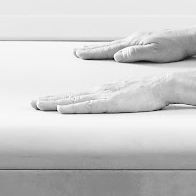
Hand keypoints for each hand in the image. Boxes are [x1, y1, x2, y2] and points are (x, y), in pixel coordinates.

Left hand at [34, 77, 172, 113]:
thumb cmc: (148, 94)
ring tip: (39, 104)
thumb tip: (108, 107)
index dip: (61, 99)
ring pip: (74, 100)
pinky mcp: (110, 103)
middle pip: (71, 96)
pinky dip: (72, 107)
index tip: (46, 101)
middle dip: (50, 99)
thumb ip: (117, 102)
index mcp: (104, 91)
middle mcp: (101, 91)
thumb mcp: (128, 98)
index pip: (78, 96)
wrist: (162, 86)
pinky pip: (87, 106)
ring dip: (54, 102)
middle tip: (33, 103)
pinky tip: (60, 109)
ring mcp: (105, 96)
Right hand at [74, 28, 194, 62]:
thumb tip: (117, 55)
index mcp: (134, 43)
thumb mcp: (155, 53)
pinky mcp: (146, 40)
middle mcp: (134, 39)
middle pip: (108, 46)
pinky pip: (125, 45)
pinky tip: (116, 50)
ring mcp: (140, 39)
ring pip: (116, 45)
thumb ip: (135, 54)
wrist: (188, 38)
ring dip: (102, 48)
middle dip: (92, 50)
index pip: (109, 50)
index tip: (78, 53)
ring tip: (92, 51)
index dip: (93, 53)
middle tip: (77, 51)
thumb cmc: (174, 48)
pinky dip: (114, 47)